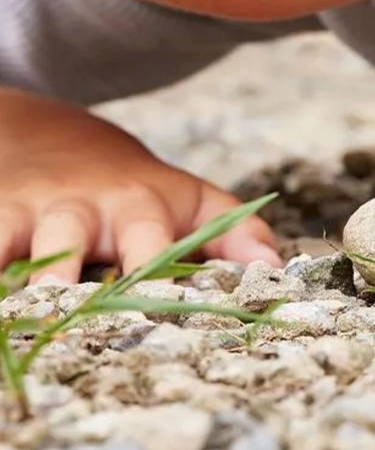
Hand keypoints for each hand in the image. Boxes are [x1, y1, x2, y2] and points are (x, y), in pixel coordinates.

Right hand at [0, 89, 280, 284]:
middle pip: (73, 240)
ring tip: (27, 306)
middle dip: (65, 272)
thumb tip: (274, 267)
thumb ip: (235, 233)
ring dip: (22, 273)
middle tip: (74, 305)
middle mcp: (83, 209)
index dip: (157, 271)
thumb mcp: (191, 204)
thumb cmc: (139, 194)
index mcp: (140, 208)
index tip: (166, 303)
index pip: (153, 242)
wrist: (59, 144)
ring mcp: (32, 216)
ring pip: (17, 242)